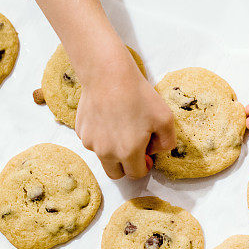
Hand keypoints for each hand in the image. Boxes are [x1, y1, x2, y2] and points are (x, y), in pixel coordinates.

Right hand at [76, 56, 174, 178]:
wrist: (108, 74)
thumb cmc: (138, 95)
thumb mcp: (166, 119)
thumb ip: (167, 142)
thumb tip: (156, 151)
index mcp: (128, 153)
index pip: (136, 174)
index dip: (145, 167)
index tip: (147, 157)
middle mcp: (106, 153)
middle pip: (116, 174)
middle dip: (126, 166)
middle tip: (134, 149)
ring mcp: (91, 142)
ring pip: (103, 156)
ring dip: (113, 150)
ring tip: (121, 126)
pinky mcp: (81, 131)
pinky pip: (93, 141)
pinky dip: (101, 136)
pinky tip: (109, 117)